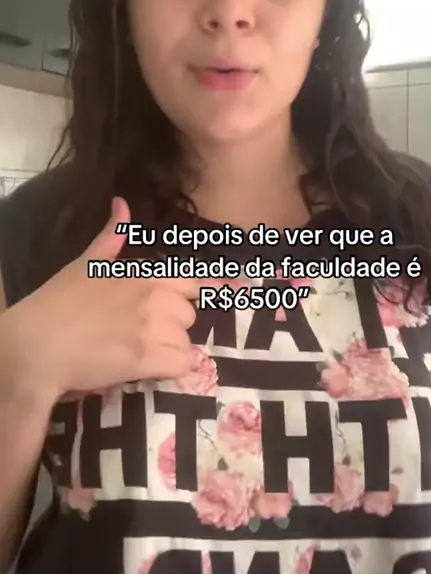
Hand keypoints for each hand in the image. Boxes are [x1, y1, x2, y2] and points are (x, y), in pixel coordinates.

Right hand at [0, 198, 225, 403]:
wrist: (38, 345)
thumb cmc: (59, 302)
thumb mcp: (86, 262)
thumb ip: (112, 235)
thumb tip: (122, 203)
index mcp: (146, 273)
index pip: (199, 277)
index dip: (224, 283)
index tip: (250, 285)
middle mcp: (157, 298)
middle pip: (190, 313)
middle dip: (173, 323)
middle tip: (139, 330)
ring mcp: (155, 328)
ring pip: (186, 341)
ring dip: (169, 349)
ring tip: (135, 349)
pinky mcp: (148, 359)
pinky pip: (182, 365)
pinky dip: (171, 370)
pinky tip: (147, 367)